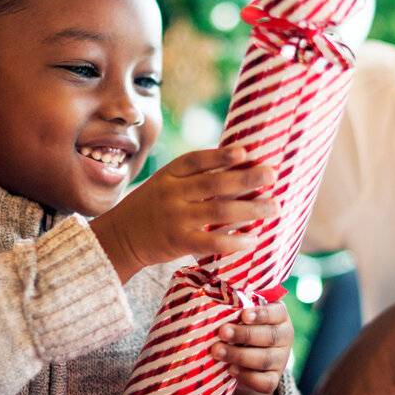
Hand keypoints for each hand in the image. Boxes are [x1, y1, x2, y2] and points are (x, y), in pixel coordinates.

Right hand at [90, 146, 277, 282]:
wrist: (120, 237)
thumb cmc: (151, 207)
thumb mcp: (164, 183)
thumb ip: (193, 177)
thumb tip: (239, 166)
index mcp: (168, 174)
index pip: (196, 160)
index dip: (221, 155)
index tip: (246, 152)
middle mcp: (172, 194)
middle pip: (214, 184)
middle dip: (247, 178)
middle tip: (273, 175)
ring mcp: (175, 219)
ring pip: (218, 212)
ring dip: (250, 209)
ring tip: (274, 206)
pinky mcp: (178, 243)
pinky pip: (212, 242)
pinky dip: (234, 240)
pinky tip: (253, 238)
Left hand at [217, 302, 293, 394]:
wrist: (246, 355)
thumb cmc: (240, 324)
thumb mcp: (240, 313)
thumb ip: (232, 307)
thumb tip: (207, 301)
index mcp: (279, 315)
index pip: (276, 312)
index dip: (261, 314)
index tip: (244, 316)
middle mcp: (285, 336)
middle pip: (269, 336)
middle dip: (244, 335)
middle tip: (222, 332)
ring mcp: (281, 359)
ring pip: (265, 359)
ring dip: (239, 356)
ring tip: (217, 352)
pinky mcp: (274, 379)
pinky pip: (265, 382)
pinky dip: (247, 377)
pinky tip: (231, 370)